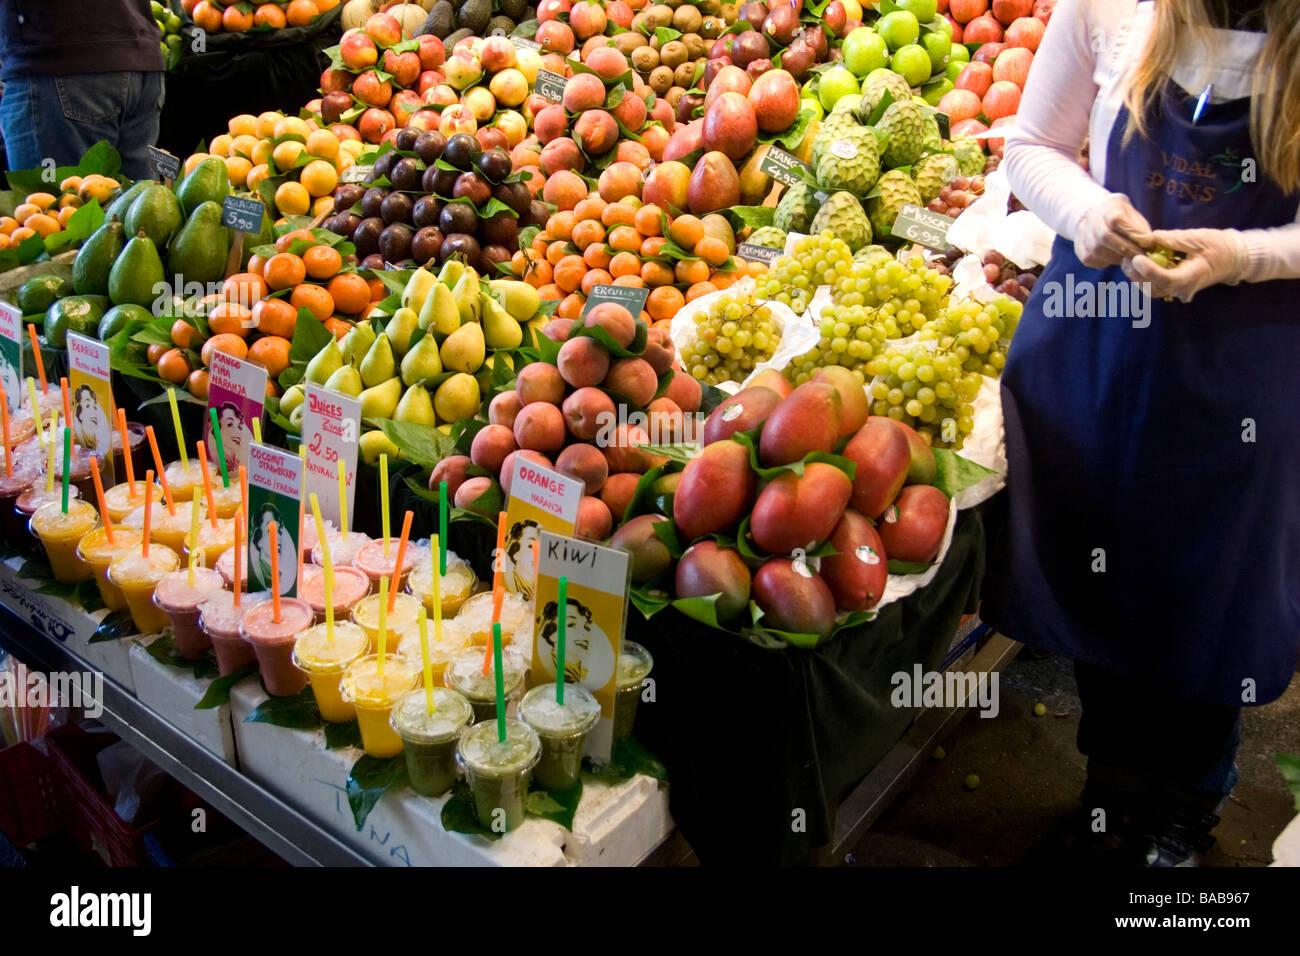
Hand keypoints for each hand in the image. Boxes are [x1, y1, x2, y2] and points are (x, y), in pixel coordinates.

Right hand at [1073, 194, 1152, 267]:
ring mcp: (1084, 239)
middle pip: (1106, 238)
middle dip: (1128, 249)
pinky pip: (1098, 262)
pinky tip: (1117, 256)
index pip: (1117, 220)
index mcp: (1107, 209)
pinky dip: (1111, 261)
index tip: (1148, 242)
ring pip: (1102, 252)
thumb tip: (1149, 243)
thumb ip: (1140, 227)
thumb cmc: (1119, 217)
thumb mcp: (1131, 214)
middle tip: (1143, 255)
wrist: (1093, 218)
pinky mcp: (1084, 254)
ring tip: (1131, 256)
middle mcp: (1091, 222)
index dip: (1133, 232)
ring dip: (1120, 257)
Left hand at [1123, 228, 1247, 302]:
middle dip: (1136, 273)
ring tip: (1129, 258)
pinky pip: (1153, 286)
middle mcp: (1183, 289)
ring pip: (1150, 290)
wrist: (1233, 259)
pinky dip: (1143, 276)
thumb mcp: (1199, 237)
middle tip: (1127, 256)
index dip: (1148, 270)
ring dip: (1136, 276)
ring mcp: (1177, 292)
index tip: (1136, 258)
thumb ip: (1173, 239)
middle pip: (1153, 288)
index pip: (1166, 279)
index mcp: (1193, 277)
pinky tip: (1137, 262)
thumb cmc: (1219, 246)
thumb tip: (1150, 238)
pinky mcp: (1172, 288)